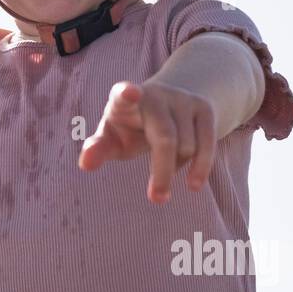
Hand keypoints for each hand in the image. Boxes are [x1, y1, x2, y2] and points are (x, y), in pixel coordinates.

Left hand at [77, 79, 215, 202]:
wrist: (170, 103)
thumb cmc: (130, 127)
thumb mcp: (112, 137)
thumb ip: (98, 149)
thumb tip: (85, 164)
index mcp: (124, 100)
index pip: (124, 95)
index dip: (127, 94)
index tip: (130, 92)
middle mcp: (155, 94)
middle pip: (165, 139)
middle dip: (162, 172)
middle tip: (157, 199)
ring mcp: (182, 98)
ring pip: (187, 146)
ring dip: (176, 166)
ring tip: (165, 164)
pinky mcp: (204, 107)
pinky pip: (207, 144)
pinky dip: (200, 168)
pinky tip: (193, 184)